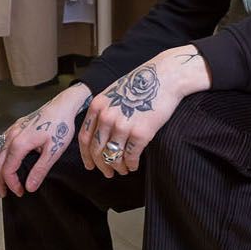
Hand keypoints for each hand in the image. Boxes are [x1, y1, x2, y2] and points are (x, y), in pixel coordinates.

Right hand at [0, 83, 91, 198]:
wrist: (64, 105)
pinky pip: (0, 142)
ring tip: (1, 180)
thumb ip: (40, 170)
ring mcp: (13, 129)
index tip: (20, 192)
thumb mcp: (54, 151)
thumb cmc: (61, 125)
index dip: (12, 184)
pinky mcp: (16, 125)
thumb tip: (29, 187)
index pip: (8, 170)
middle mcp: (12, 136)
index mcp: (20, 144)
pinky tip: (4, 159)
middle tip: (4, 193)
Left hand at [78, 46, 209, 177]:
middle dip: (102, 165)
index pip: (84, 138)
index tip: (90, 165)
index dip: (86, 156)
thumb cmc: (142, 84)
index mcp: (98, 106)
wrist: (166, 76)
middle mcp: (106, 117)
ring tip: (123, 170)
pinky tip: (134, 166)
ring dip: (118, 167)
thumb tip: (99, 134)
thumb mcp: (114, 92)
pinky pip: (131, 156)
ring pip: (113, 156)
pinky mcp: (140, 132)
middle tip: (108, 173)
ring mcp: (123, 125)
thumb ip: (104, 110)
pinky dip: (131, 165)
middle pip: (97, 150)